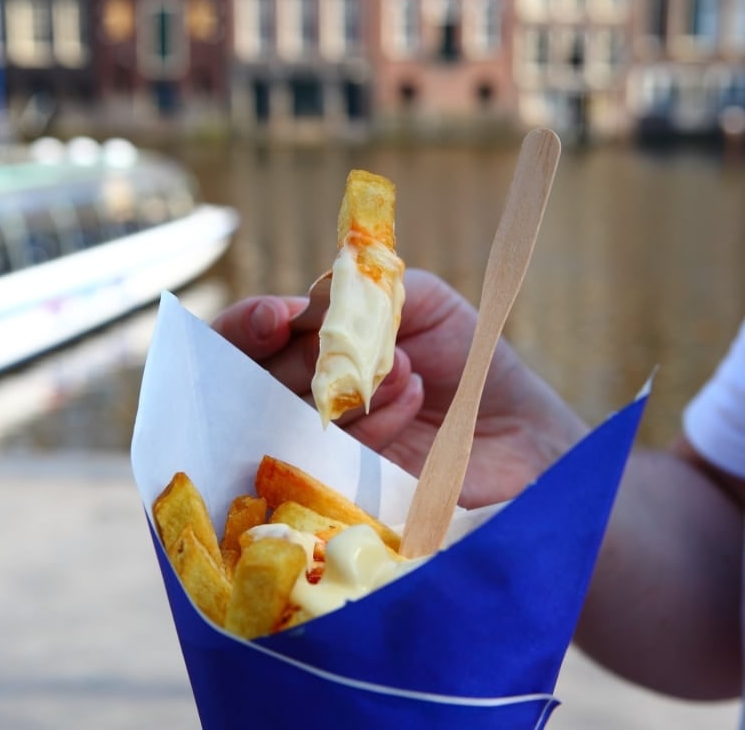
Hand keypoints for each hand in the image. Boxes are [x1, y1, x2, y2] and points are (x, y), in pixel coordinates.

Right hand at [210, 269, 588, 508]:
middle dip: (290, 355)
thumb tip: (316, 300)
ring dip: (350, 380)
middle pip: (252, 378)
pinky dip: (374, 418)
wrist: (521, 430)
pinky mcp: (349, 483)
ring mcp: (325, 443)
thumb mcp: (424, 302)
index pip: (256, 333)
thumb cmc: (471, 357)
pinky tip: (416, 399)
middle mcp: (309, 393)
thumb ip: (371, 290)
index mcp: (319, 344)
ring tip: (407, 369)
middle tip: (315, 341)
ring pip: (291, 414)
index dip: (250, 323)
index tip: (277, 317)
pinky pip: (334, 452)